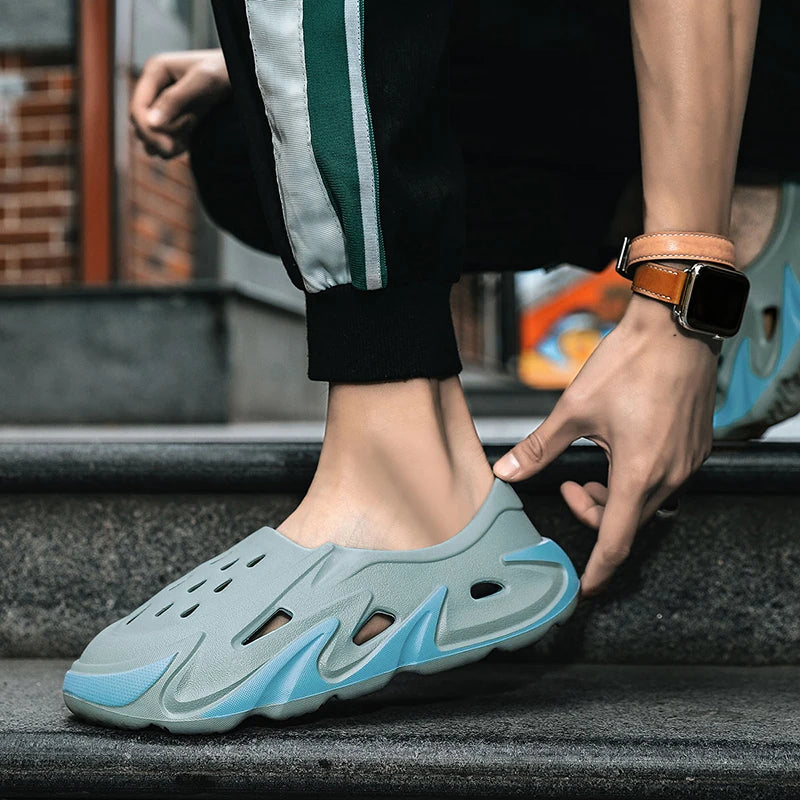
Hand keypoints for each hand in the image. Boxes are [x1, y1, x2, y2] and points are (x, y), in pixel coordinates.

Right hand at [129, 49, 229, 158]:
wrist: (238, 74)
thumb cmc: (221, 71)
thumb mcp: (200, 82)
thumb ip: (175, 101)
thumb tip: (151, 124)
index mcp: (155, 71)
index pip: (137, 107)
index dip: (147, 130)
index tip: (165, 148)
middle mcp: (155, 86)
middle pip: (141, 122)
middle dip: (156, 138)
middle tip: (177, 149)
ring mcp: (164, 100)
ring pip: (151, 131)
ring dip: (164, 143)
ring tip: (185, 141)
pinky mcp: (176, 114)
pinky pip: (166, 136)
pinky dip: (173, 144)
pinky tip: (186, 145)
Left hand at [493, 293, 717, 595]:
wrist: (674, 328)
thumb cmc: (627, 364)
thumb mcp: (573, 410)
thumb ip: (539, 448)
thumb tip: (505, 471)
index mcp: (637, 473)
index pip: (616, 541)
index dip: (599, 570)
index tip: (585, 588)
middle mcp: (670, 474)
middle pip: (629, 521)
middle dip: (595, 513)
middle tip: (569, 487)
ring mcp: (689, 461)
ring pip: (647, 501)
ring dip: (615, 497)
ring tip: (590, 470)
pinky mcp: (696, 447)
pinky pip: (665, 480)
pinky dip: (637, 481)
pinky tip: (619, 451)